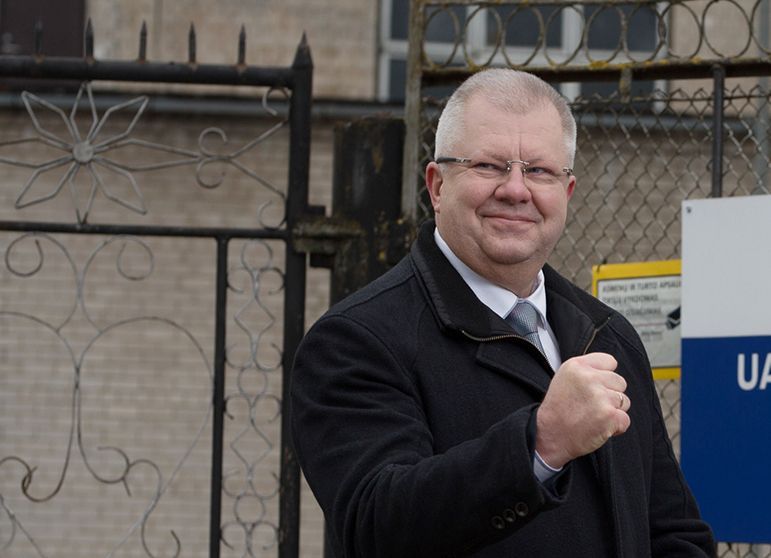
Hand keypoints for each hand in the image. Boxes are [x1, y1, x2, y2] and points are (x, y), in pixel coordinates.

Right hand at [535, 352, 629, 468]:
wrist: (549, 436)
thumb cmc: (557, 410)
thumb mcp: (564, 379)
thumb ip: (586, 371)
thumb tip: (609, 371)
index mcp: (576, 366)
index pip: (609, 361)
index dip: (605, 376)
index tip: (595, 387)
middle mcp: (589, 378)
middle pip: (620, 381)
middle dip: (610, 395)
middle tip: (591, 406)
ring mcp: (600, 396)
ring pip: (624, 401)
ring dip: (613, 411)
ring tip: (593, 416)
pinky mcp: (609, 415)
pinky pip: (625, 419)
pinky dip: (616, 427)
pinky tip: (598, 427)